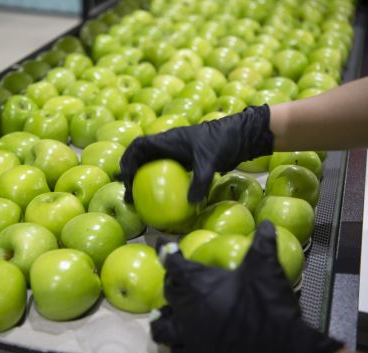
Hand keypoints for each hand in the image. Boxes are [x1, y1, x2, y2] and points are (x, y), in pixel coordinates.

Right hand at [119, 105, 273, 202]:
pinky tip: (165, 200)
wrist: (240, 134)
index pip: (139, 146)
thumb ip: (200, 181)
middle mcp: (168, 145)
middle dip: (130, 174)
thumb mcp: (210, 161)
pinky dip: (160, 183)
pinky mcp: (186, 160)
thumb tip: (191, 202)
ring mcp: (177, 152)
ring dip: (143, 179)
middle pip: (141, 157)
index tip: (127, 179)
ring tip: (140, 200)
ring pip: (152, 164)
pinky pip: (167, 171)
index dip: (128, 160)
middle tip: (129, 195)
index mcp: (168, 139)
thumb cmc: (223, 141)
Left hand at [151, 221, 342, 352]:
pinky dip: (178, 342)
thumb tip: (266, 224)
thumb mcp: (266, 270)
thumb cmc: (268, 306)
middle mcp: (187, 311)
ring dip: (164, 318)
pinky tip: (185, 340)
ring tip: (167, 315)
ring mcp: (189, 338)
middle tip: (176, 278)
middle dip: (171, 283)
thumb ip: (262, 244)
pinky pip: (177, 350)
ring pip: (163, 327)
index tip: (163, 245)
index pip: (173, 264)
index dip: (167, 251)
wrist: (280, 351)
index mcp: (198, 285)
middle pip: (167, 292)